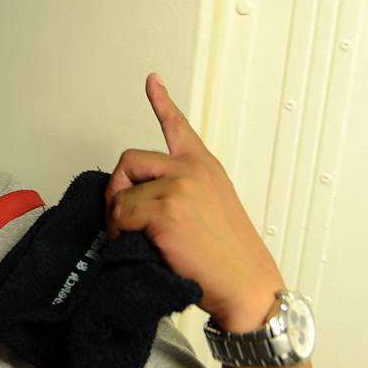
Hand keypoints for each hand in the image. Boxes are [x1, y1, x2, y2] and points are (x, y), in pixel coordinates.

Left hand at [105, 73, 284, 331]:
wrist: (248, 287)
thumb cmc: (230, 259)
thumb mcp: (213, 211)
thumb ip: (182, 192)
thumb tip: (139, 197)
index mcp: (205, 167)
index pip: (179, 127)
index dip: (162, 101)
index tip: (152, 80)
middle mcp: (192, 170)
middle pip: (131, 160)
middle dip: (120, 189)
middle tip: (125, 219)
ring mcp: (179, 187)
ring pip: (122, 192)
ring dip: (119, 218)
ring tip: (135, 239)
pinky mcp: (165, 210)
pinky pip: (121, 213)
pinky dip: (119, 233)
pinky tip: (137, 246)